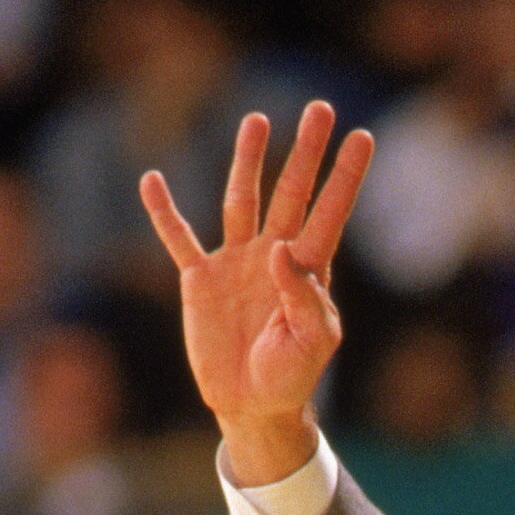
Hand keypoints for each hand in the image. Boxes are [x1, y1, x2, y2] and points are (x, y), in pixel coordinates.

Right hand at [141, 100, 373, 489]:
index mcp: (309, 269)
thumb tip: (282, 250)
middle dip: (306, 151)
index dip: (345, 176)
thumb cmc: (291, 376)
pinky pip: (178, 238)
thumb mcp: (312, 340)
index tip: (363, 136)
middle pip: (291, 191)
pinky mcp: (201, 279)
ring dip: (248, 161)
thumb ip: (303, 294)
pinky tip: (151, 180)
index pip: (330, 211)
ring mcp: (236, 262)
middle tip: (319, 108)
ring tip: (257, 121)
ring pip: (241, 199)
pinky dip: (163, 212)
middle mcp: (274, 255)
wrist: (252, 405)